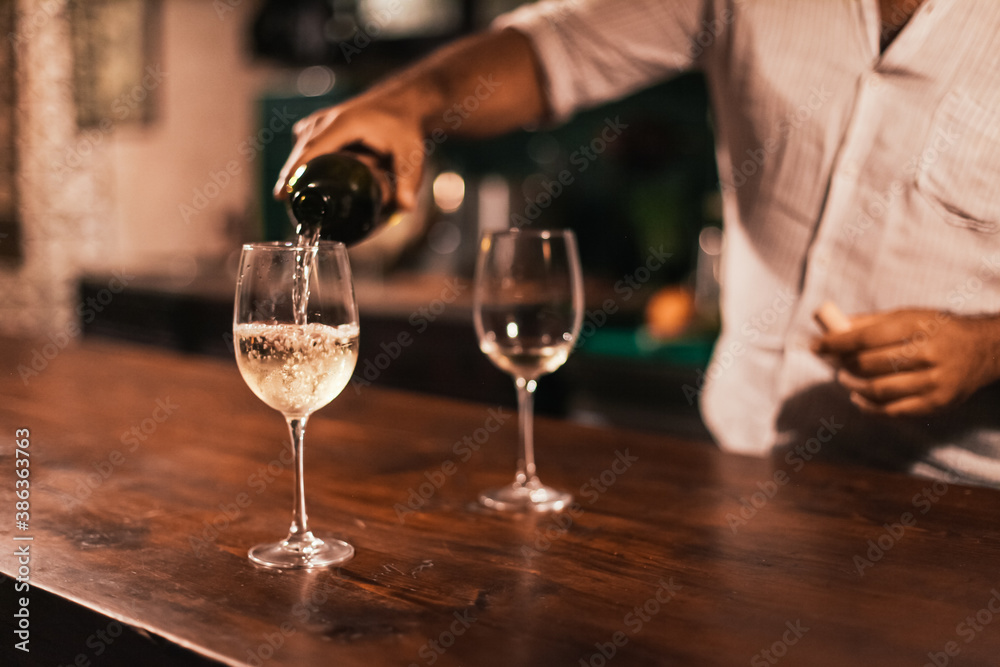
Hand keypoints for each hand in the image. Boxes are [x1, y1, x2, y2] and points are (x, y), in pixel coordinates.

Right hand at [273, 92, 426, 210]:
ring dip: (295, 165)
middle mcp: (329, 118)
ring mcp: (324, 117)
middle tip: (284, 201)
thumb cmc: (406, 127)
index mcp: (344, 125)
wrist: (404, 102)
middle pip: (300, 148)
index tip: (283, 193)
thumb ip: (409, 180)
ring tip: (293, 191)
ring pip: (301, 143)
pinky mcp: (324, 121)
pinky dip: (300, 155)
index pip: (311, 150)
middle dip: (290, 174)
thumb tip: (406, 208)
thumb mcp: (411, 153)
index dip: (295, 172)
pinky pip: (305, 139)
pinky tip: (304, 174)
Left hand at [812, 309, 999, 416]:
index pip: (866, 337)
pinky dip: (869, 406)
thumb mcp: (909, 316)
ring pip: (879, 390)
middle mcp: (929, 353)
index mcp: (918, 326)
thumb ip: (871, 322)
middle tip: (835, 362)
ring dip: (853, 386)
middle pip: (870, 364)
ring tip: (845, 378)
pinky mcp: (937, 403)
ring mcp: (935, 381)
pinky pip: (894, 410)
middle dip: (844, 364)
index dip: (836, 343)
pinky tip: (859, 398)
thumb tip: (832, 327)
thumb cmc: (937, 329)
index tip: (817, 346)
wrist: (984, 350)